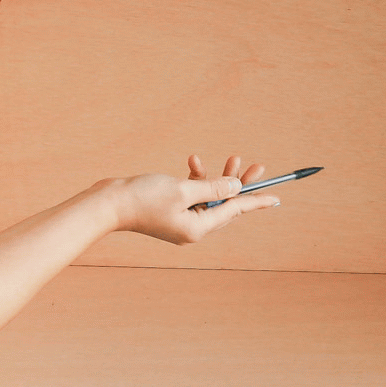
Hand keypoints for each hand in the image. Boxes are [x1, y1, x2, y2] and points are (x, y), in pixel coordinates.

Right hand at [104, 153, 281, 245]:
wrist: (108, 204)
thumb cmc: (143, 198)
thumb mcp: (183, 189)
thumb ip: (213, 187)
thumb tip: (236, 187)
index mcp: (198, 228)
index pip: (235, 211)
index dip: (256, 201)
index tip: (277, 198)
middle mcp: (192, 228)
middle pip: (225, 205)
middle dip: (240, 184)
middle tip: (257, 166)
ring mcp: (181, 220)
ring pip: (210, 197)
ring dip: (219, 177)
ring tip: (232, 157)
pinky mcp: (171, 210)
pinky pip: (192, 194)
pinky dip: (195, 179)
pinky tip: (193, 161)